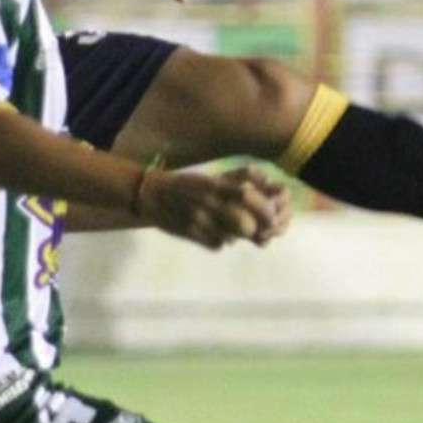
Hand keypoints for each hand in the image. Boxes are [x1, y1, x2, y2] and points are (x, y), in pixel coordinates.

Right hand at [139, 165, 286, 250]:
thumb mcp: (213, 177)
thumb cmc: (189, 184)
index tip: (270, 213)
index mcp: (214, 184)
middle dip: (254, 229)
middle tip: (255, 228)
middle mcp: (207, 202)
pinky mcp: (190, 234)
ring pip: (232, 237)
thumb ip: (239, 181)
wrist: (152, 195)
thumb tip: (268, 186)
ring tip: (232, 229)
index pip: (247, 195)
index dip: (263, 207)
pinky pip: (217, 244)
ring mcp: (198, 220)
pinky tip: (213, 233)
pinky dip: (220, 241)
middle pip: (245, 224)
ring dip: (237, 235)